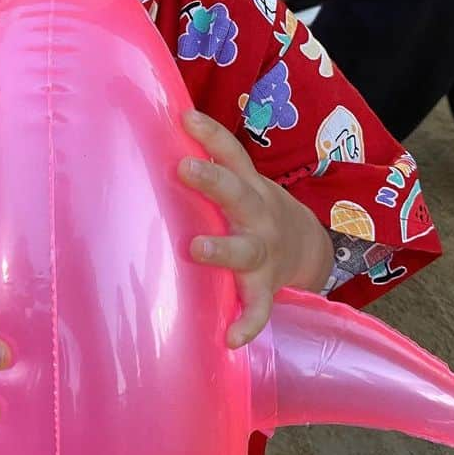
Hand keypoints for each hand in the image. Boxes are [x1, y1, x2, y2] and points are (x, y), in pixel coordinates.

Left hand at [178, 109, 332, 347]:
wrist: (306, 247)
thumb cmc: (250, 209)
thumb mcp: (239, 182)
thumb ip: (206, 164)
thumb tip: (147, 130)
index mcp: (248, 186)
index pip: (231, 153)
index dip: (210, 134)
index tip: (185, 117)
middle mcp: (258, 216)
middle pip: (238, 195)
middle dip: (213, 181)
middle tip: (184, 168)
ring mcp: (263, 253)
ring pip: (244, 251)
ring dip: (223, 250)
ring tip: (198, 250)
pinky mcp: (266, 288)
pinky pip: (258, 308)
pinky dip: (247, 323)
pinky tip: (230, 338)